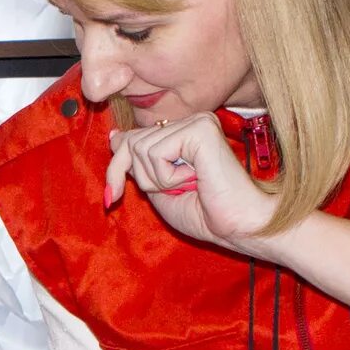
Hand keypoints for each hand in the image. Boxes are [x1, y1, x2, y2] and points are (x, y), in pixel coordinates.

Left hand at [104, 113, 279, 254]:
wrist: (237, 226)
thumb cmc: (204, 214)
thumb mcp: (156, 188)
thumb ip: (136, 163)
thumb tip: (115, 136)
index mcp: (182, 135)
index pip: (131, 139)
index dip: (117, 169)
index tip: (112, 197)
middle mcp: (190, 122)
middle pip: (131, 143)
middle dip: (140, 178)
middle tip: (174, 191)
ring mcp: (197, 122)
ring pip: (140, 148)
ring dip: (157, 180)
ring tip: (188, 185)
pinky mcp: (200, 128)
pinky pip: (155, 152)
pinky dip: (166, 177)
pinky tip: (193, 179)